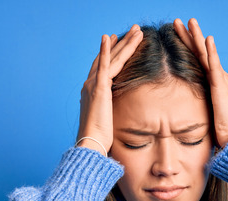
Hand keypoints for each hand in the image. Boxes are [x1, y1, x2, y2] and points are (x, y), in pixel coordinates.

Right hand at [77, 25, 143, 155]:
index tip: (118, 41)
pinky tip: (109, 37)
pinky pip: (104, 65)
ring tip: (136, 30)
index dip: (111, 53)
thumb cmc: (100, 140)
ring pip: (112, 58)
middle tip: (133, 30)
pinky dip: (106, 50)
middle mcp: (90, 85)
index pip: (104, 68)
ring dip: (124, 43)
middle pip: (108, 58)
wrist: (91, 144)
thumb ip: (112, 113)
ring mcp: (93, 85)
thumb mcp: (108, 122)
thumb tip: (118, 118)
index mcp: (93, 93)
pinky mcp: (98, 88)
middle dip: (121, 43)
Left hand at [173, 18, 227, 148]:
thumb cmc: (220, 131)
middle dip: (189, 35)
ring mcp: (220, 80)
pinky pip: (215, 66)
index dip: (186, 46)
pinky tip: (207, 40)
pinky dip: (211, 52)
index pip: (196, 60)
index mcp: (212, 83)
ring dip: (198, 37)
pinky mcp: (221, 87)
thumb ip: (194, 107)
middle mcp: (217, 77)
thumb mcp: (203, 114)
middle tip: (177, 21)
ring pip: (206, 54)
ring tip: (190, 22)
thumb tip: (177, 111)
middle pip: (200, 52)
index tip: (175, 34)